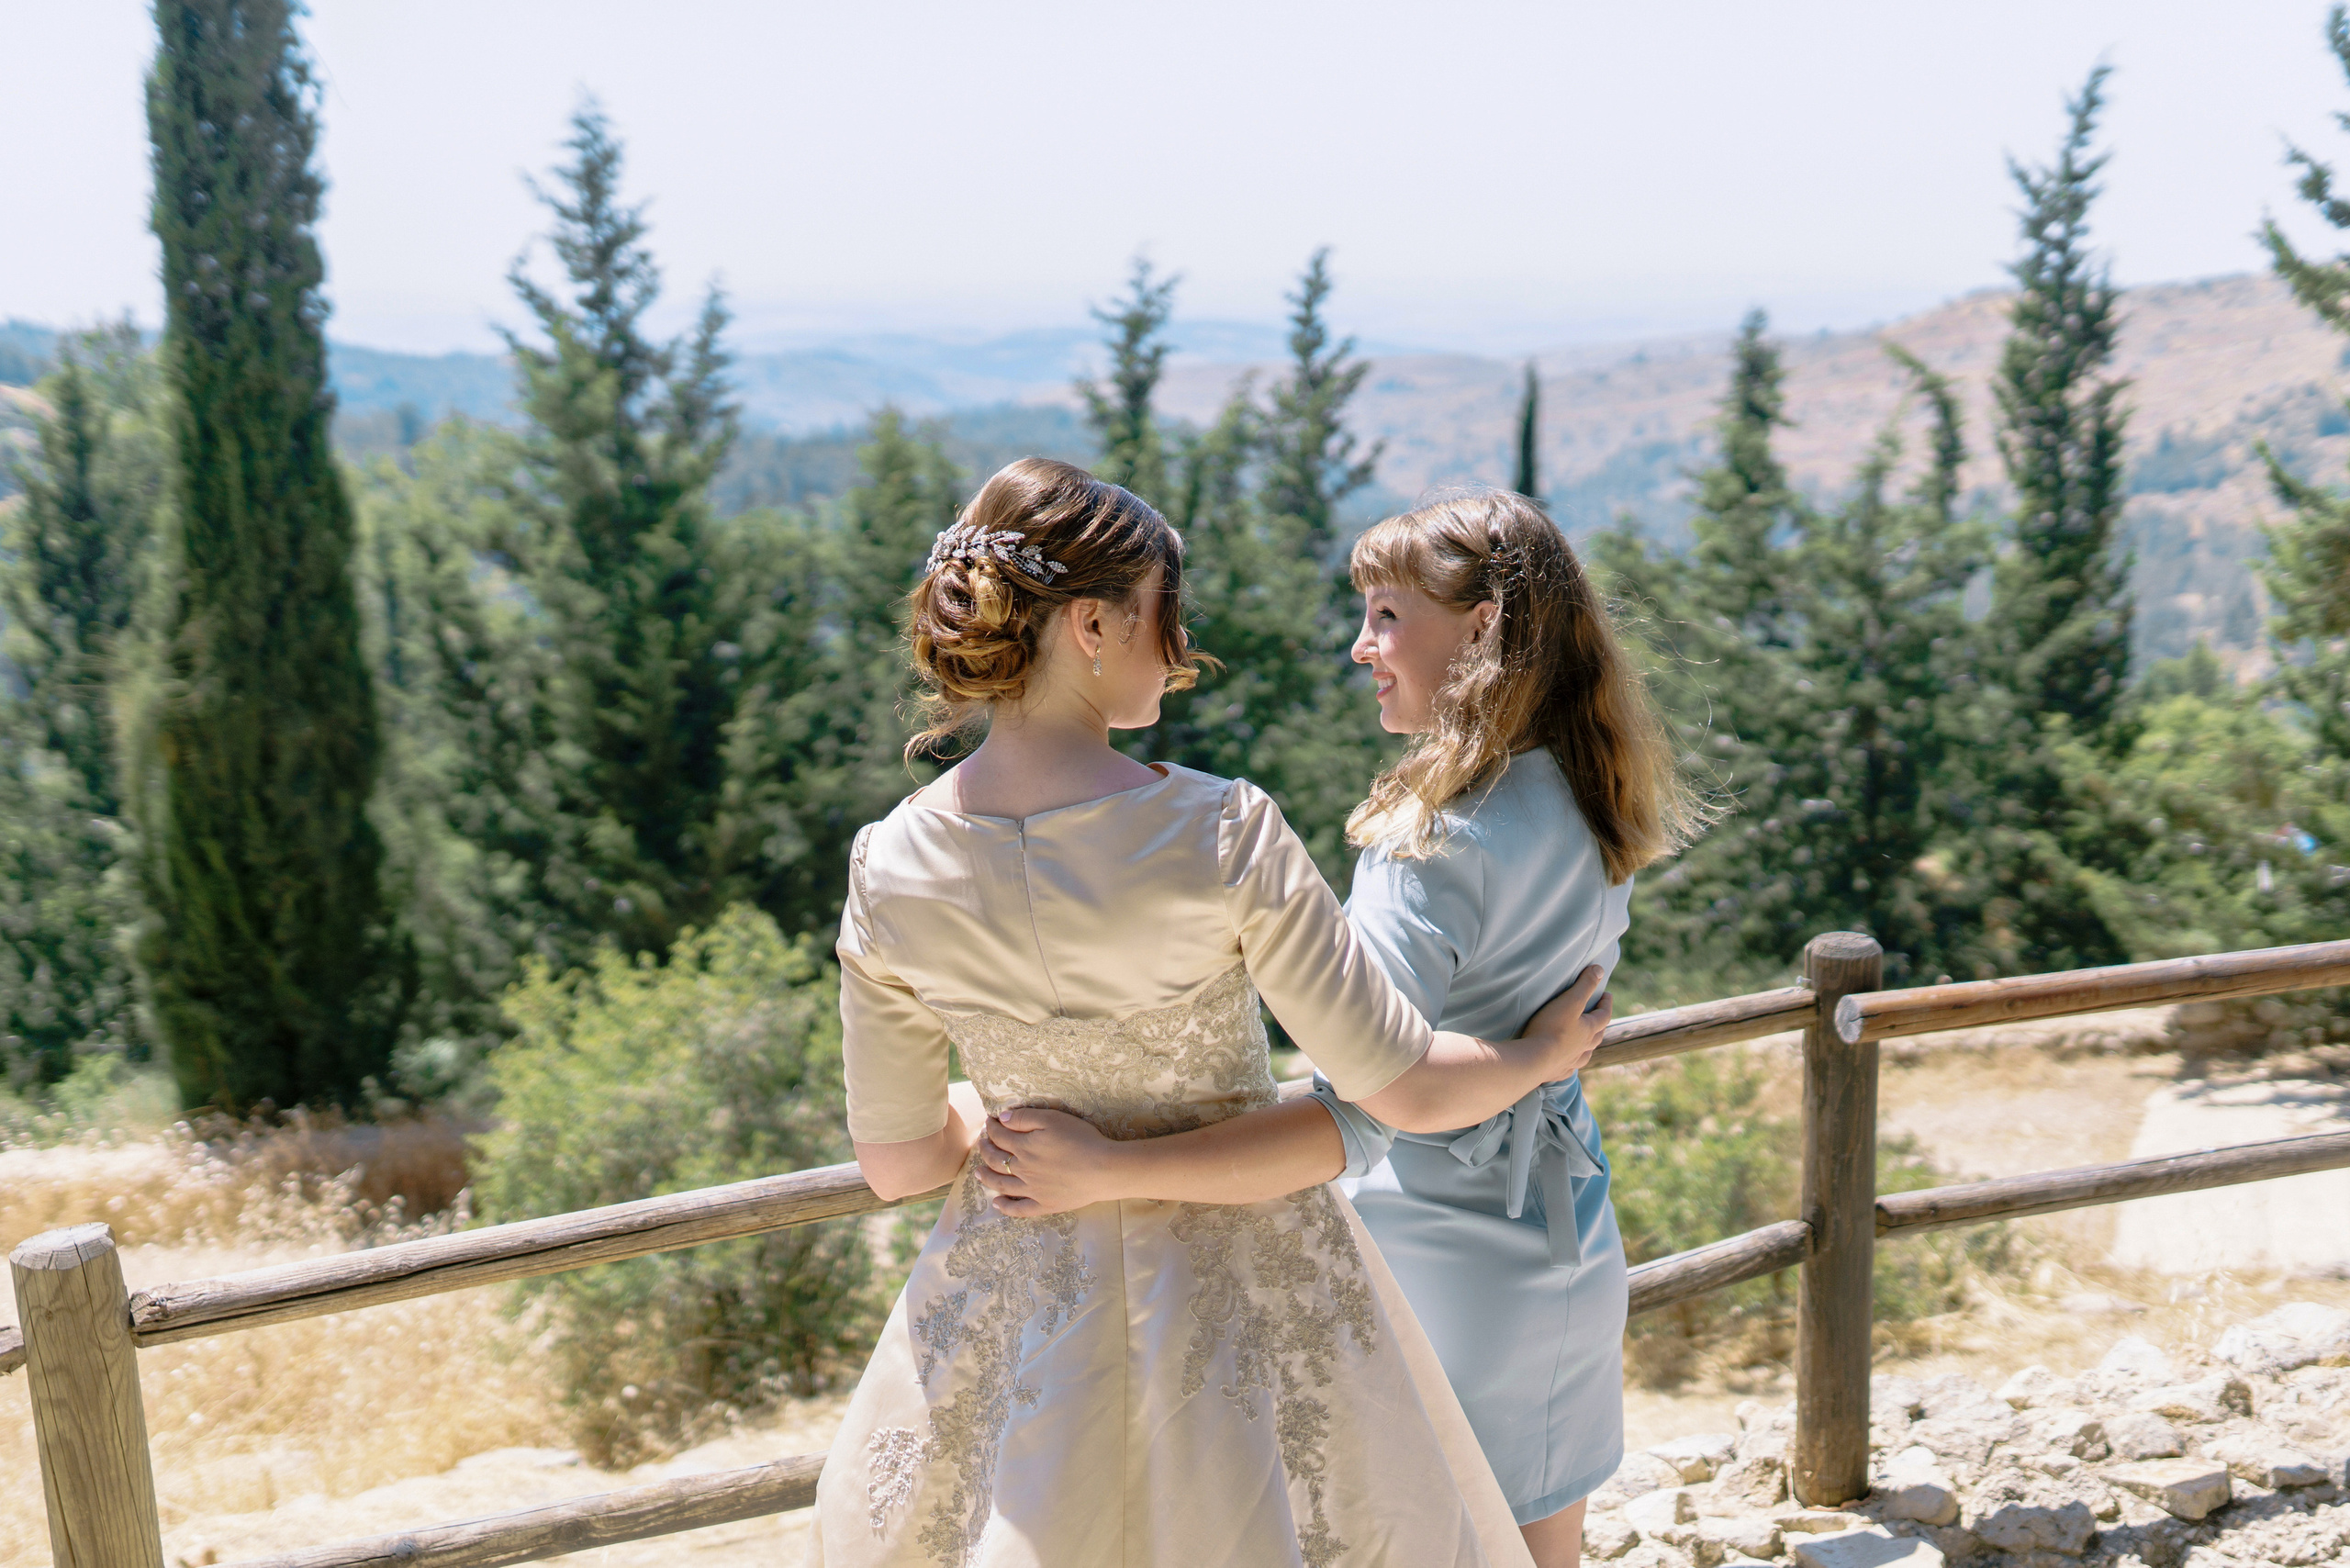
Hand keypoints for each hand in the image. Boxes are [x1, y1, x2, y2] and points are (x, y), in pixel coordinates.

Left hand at [972, 1106, 1124, 1216]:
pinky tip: (997, 1204)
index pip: (999, 1136)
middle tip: (981, 1143)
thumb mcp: (1053, 1119)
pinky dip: (1005, 1207)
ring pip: (1001, 1185)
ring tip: (978, 1173)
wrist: (1103, 1169)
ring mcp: (1032, 1190)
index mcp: (1024, 1147)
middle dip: (985, 1150)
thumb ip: (1025, 1118)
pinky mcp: (1044, 1205)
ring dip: (986, 1178)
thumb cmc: (1082, 1139)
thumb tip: (1003, 1119)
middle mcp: (1023, 1170)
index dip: (992, 1128)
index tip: (989, 1122)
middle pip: (996, 1160)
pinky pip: (1019, 1209)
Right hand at [1522, 965, 1611, 1080]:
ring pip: (1585, 1054)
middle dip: (1599, 1025)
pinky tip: (1566, 1065)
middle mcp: (1583, 1048)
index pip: (1603, 1016)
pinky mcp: (1557, 1072)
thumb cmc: (1551, 1028)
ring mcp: (1571, 1062)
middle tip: (1599, 1018)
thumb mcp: (1570, 1001)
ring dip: (1587, 1047)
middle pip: (1597, 1036)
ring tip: (1585, 1044)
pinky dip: (1570, 1064)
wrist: (1533, 1060)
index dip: (1606, 1004)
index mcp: (1589, 1031)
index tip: (1607, 995)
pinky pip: (1568, 1068)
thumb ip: (1584, 985)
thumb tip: (1600, 970)